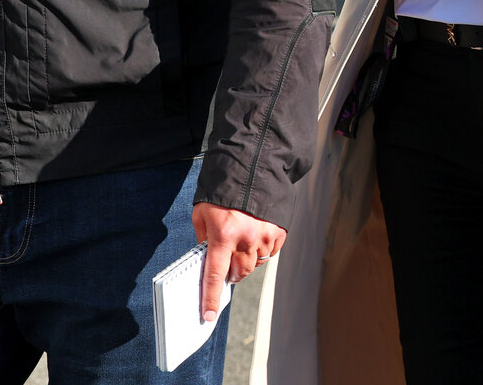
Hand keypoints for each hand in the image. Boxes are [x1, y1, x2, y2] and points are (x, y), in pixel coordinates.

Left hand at [192, 202, 285, 321]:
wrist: (253, 167)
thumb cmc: (223, 190)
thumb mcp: (203, 212)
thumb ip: (203, 237)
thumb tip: (208, 255)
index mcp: (223, 235)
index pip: (215, 275)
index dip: (211, 298)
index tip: (208, 316)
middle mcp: (245, 239)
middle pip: (239, 273)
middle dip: (232, 272)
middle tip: (227, 261)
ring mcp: (265, 236)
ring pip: (255, 264)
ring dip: (247, 259)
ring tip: (242, 239)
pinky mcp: (279, 231)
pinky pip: (270, 253)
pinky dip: (262, 249)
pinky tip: (256, 234)